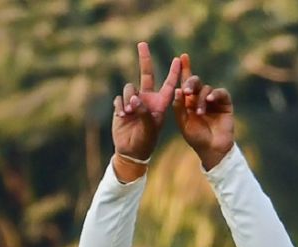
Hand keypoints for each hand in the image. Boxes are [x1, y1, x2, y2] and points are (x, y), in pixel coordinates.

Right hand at [111, 42, 180, 161]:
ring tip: (130, 113)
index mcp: (160, 104)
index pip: (169, 85)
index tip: (178, 59)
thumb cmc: (145, 142)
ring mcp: (134, 101)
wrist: (131, 151)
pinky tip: (123, 116)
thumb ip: (145, 114)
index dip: (173, 73)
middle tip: (143, 44)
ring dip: (129, 99)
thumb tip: (135, 99)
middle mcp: (148, 99)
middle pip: (146, 75)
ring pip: (129, 88)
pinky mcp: (121, 105)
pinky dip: (120, 106)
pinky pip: (119, 98)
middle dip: (145, 59)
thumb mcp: (150, 130)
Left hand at [171, 54, 234, 169]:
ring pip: (207, 89)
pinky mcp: (226, 104)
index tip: (182, 57)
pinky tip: (210, 100)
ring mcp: (214, 101)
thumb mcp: (183, 122)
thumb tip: (178, 89)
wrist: (212, 150)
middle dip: (191, 83)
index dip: (185, 69)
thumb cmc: (196, 138)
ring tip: (199, 112)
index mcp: (189, 101)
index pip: (186, 82)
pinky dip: (215, 94)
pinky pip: (221, 93)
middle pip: (196, 82)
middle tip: (187, 91)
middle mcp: (201, 98)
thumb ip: (179, 106)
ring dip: (201, 99)